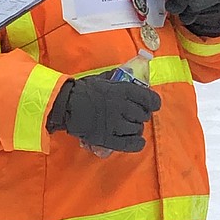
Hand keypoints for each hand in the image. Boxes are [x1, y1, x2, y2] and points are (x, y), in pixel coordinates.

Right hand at [46, 74, 161, 152]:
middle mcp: (122, 108)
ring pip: (137, 129)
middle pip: (143, 115)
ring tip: (129, 126)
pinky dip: (137, 143)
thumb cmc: (82, 90)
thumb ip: (117, 78)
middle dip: (141, 115)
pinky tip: (137, 141)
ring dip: (136, 128)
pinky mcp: (108, 138)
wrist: (65, 105)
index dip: (153, 103)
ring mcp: (115, 125)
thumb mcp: (102, 78)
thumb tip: (129, 75)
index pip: (149, 99)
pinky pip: (130, 144)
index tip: (152, 105)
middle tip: (135, 115)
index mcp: (122, 91)